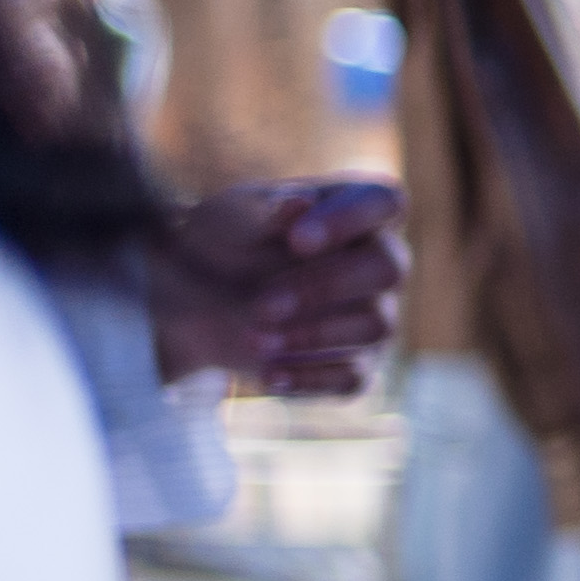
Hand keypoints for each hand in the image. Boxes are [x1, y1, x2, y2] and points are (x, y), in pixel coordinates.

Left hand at [153, 177, 404, 395]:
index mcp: (355, 209)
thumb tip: (300, 202)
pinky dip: (309, 378)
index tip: (297, 242)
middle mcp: (377, 262)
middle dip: (323, 289)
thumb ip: (265, 211)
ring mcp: (373, 315)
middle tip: (261, 305)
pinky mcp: (355, 364)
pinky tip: (268, 375)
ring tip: (253, 339)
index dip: (351, 221)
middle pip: (386, 269)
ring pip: (376, 326)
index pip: (384, 202)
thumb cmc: (223, 242)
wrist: (193, 300)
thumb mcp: (230, 219)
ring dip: (312, 335)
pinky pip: (353, 377)